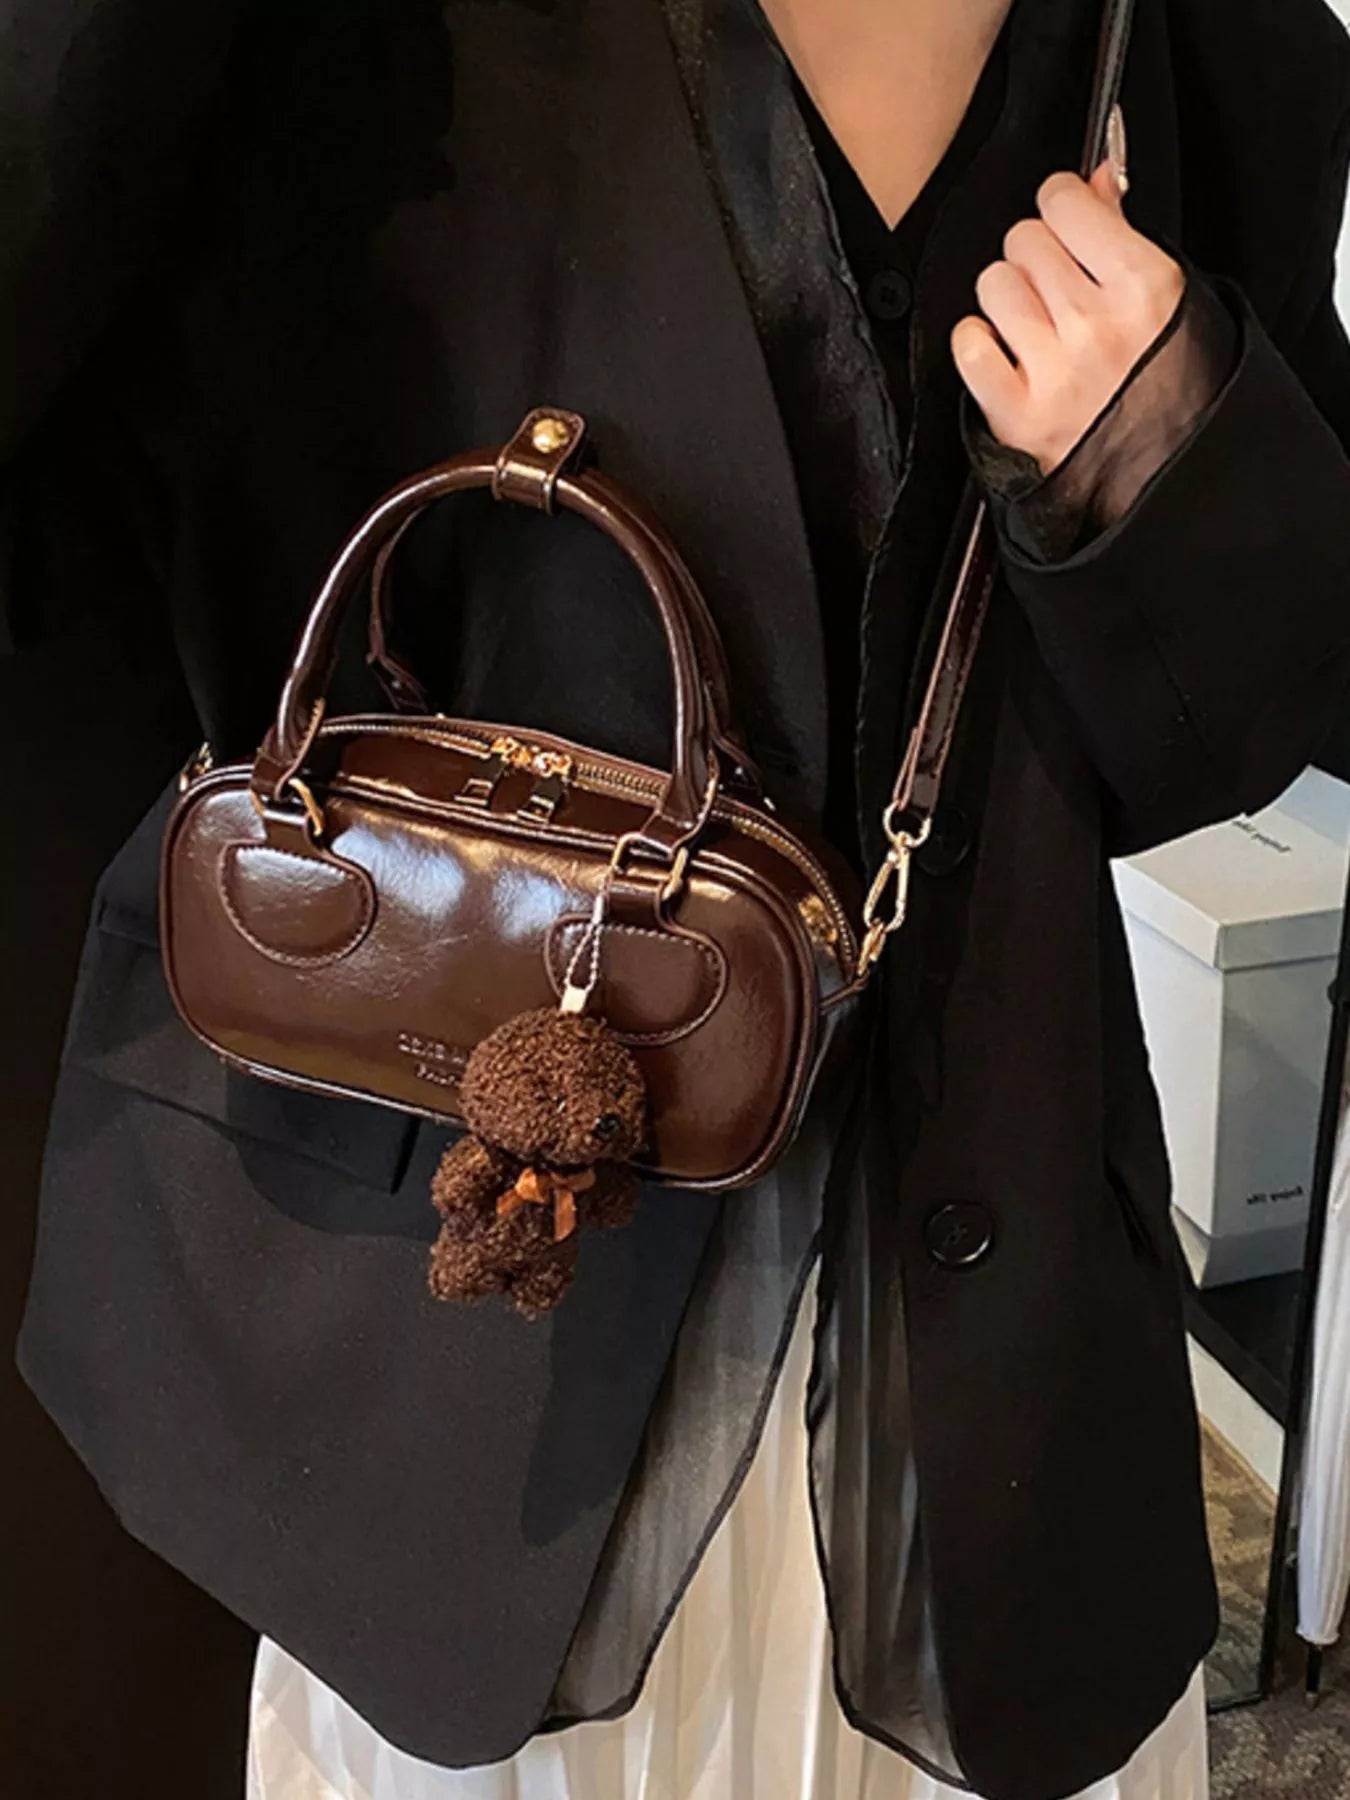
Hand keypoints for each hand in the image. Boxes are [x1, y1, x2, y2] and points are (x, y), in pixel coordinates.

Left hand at [951, 161, 1184, 474]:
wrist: (1168, 479)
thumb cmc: (1175, 389)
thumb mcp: (1175, 302)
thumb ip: (1126, 236)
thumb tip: (1095, 179)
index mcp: (1144, 287)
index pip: (1065, 202)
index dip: (1061, 207)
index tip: (1066, 225)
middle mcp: (1096, 325)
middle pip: (1023, 239)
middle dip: (1037, 258)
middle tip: (1058, 293)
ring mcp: (1053, 372)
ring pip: (993, 284)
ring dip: (1008, 301)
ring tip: (1037, 330)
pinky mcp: (1016, 416)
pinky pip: (968, 344)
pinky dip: (979, 345)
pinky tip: (1006, 357)